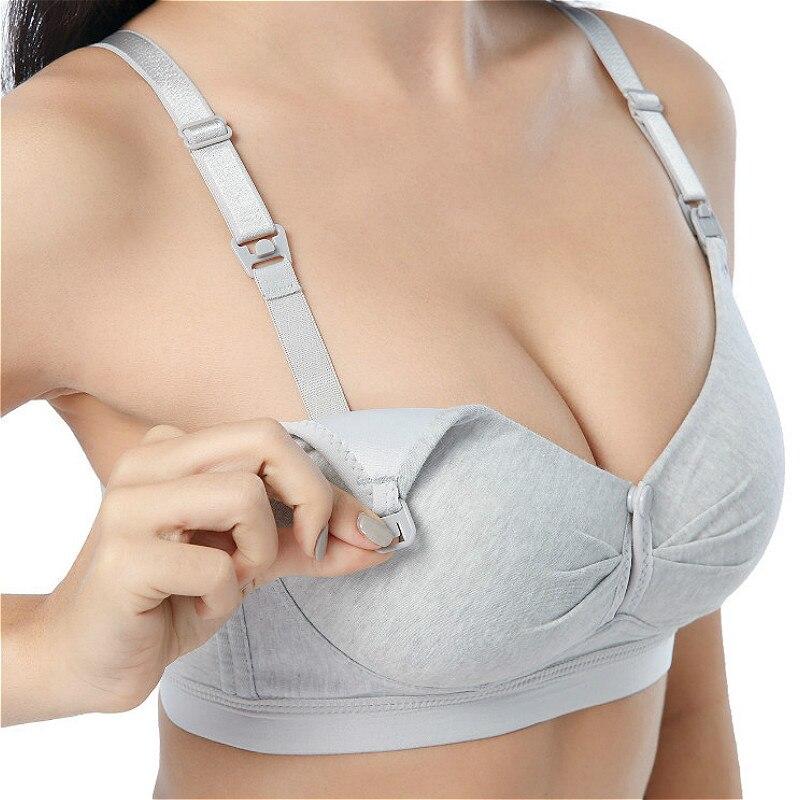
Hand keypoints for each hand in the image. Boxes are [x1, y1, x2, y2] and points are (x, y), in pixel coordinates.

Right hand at [24, 419, 395, 719]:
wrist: (87, 659)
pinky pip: (216, 566)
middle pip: (264, 441)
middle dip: (308, 500)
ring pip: (243, 496)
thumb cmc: (170, 598)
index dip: (316, 483)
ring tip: (228, 579)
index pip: (270, 435)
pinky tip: (192, 607)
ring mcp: (128, 505)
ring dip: (258, 554)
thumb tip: (382, 537)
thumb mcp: (251, 560)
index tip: (331, 534)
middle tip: (304, 547)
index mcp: (174, 450)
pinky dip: (223, 598)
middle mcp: (147, 463)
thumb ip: (310, 540)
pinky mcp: (123, 556)